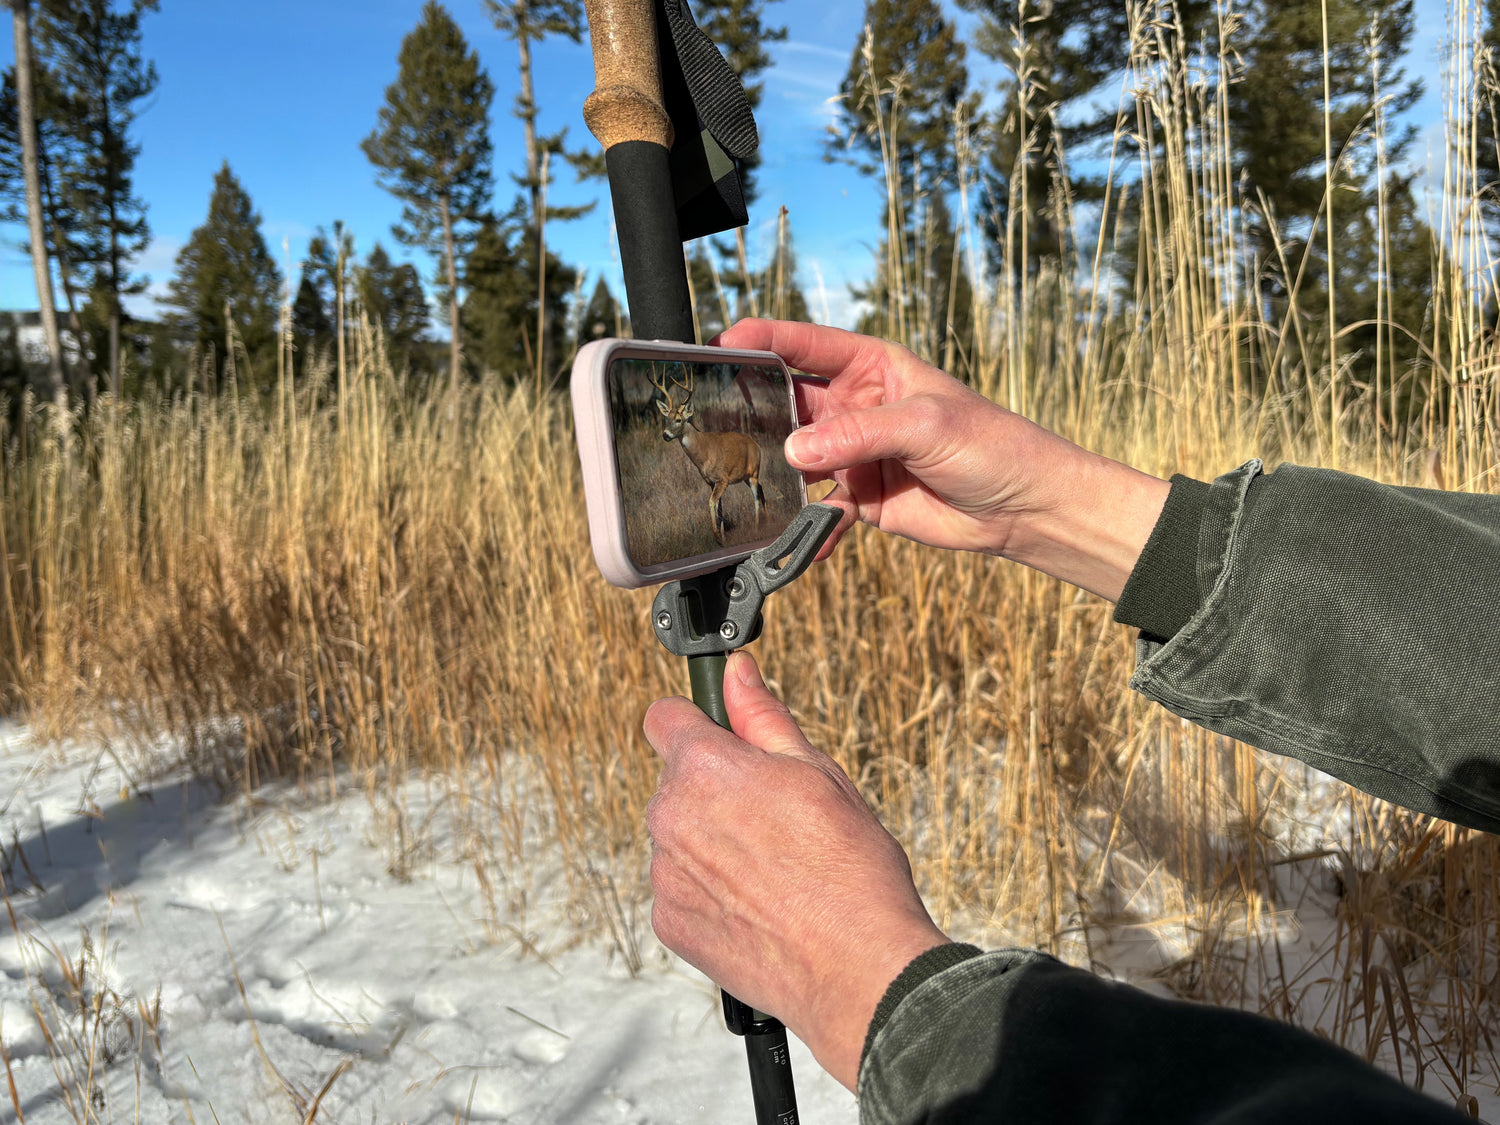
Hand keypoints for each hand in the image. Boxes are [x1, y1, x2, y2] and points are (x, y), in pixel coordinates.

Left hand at [644, 652, 948, 1090]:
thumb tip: (737, 672)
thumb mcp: (816, 771)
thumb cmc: (849, 870)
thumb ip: (762, 716)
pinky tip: (758, 903)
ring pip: (679, 837)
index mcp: (704, 768)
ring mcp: (665, 875)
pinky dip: (709, 892)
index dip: (696, 722)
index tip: (720, 737)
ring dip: (710, 843)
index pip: (664, 718)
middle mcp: (669, 817)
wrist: (858, 967)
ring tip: (773, 868)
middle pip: (677, 782)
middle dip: (714, 789)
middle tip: (773, 815)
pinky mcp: (669, 923)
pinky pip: (681, 888)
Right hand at [715, 319, 1169, 601]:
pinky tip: (795, 538)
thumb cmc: (989, 445)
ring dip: (771, 470)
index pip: (806, 345)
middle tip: (712, 421)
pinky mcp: (857, 498)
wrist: (1022, 508)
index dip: (762, 340)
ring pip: (794, 457)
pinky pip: (815, 510)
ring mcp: (852, 453)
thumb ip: (858, 434)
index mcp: (872, 366)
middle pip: (788, 400)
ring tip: (741, 481)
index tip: (722, 345)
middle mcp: (855, 405)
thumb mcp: (925, 425)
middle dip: (753, 409)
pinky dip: (805, 524)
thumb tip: (794, 452)